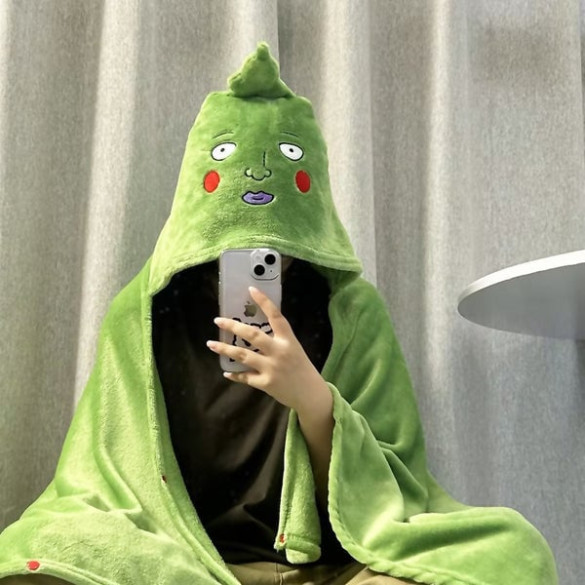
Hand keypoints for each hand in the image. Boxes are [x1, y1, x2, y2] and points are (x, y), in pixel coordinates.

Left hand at [206, 286, 329, 414]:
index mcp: (288, 339)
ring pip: (243, 355)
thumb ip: (277, 339)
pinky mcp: (266, 383)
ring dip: (225, 349)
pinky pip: (245, 377)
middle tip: (218, 320)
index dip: (264, 302)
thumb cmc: (300, 367)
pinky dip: (235, 374)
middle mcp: (279, 351)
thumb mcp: (293, 348)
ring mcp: (272, 368)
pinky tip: (226, 372)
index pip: (276, 316)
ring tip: (211, 344)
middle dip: (233, 326)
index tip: (251, 289)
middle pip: (253, 335)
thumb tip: (252, 330)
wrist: (310, 393)